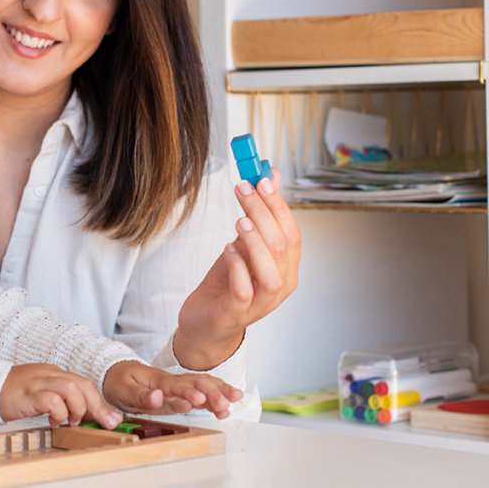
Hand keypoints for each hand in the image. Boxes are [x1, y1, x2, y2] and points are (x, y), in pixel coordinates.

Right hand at [0, 363, 123, 428]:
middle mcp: (48, 374)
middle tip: (105, 423)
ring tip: (72, 421)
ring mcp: (38, 382)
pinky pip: (52, 400)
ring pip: (71, 388)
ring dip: (77, 408)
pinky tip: (54, 422)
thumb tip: (82, 415)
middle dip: (97, 406)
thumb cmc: (14, 393)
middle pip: (82, 383)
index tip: (109, 418)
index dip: (99, 402)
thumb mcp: (41, 393)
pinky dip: (59, 413)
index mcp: (53, 373)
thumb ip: (60, 399)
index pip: (83, 383)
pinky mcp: (28, 394)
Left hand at [102, 360, 242, 418]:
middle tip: (226, 404)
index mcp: (157, 379)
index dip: (187, 392)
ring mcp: (177, 387)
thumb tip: (158, 397)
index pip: (175, 385)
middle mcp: (171, 381)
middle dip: (212, 392)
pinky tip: (228, 404)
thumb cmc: (119, 380)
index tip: (200, 399)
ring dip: (219, 392)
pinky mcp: (180, 394)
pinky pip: (201, 393)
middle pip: (196, 382)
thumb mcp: (123, 390)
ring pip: (202, 385)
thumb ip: (141, 396)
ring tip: (236, 400)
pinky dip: (215, 397)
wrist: (116, 372)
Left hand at [175, 168, 300, 370]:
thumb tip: (269, 176)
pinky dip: (238, 267)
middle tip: (243, 190)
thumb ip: (257, 215)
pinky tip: (227, 248)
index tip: (261, 180)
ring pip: (271, 273)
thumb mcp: (242, 244)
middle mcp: (280, 286)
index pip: (291, 233)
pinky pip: (244, 290)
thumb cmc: (227, 283)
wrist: (205, 322)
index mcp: (286, 268)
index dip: (278, 205)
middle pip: (282, 247)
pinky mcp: (237, 313)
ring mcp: (261, 303)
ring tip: (238, 221)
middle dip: (263, 213)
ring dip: (255, 243)